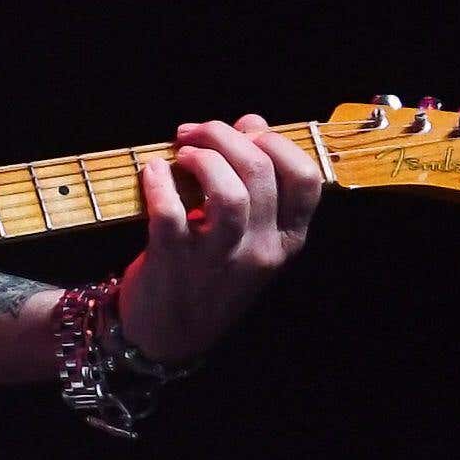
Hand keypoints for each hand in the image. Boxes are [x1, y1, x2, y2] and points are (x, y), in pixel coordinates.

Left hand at [116, 114, 319, 364]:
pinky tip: (152, 171)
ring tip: (183, 153)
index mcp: (286, 241)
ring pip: (229, 194)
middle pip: (261, 173)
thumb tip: (252, 123)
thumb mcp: (246, 236)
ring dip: (203, 159)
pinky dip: (159, 183)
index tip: (246, 132)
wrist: (167, 336)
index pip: (307, 180)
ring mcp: (219, 260)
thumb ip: (254, 181)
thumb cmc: (208, 274)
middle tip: (196, 134)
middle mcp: (260, 251)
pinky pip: (171, 213)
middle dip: (226, 137)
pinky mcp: (174, 263)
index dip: (277, 143)